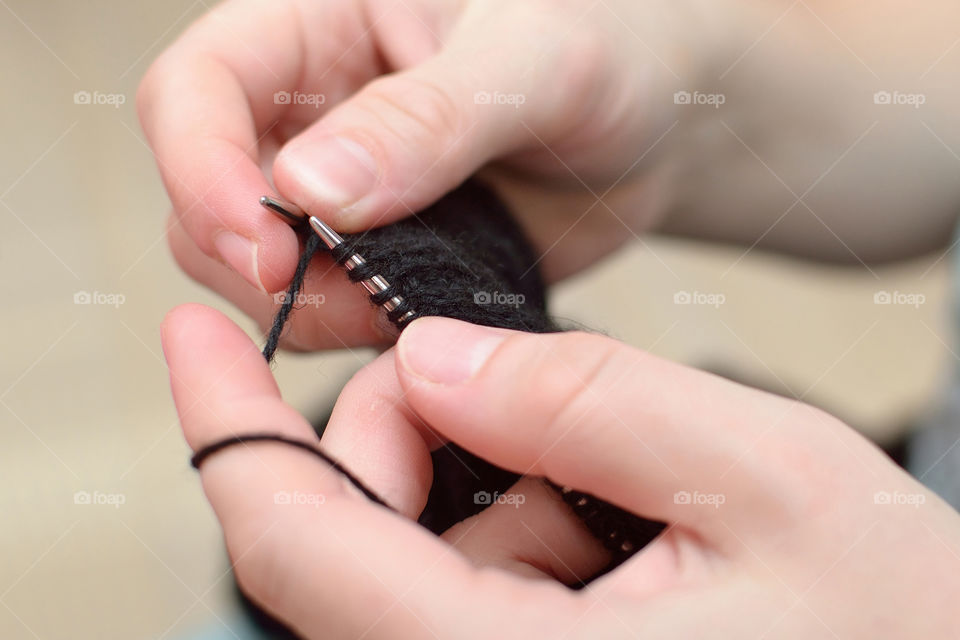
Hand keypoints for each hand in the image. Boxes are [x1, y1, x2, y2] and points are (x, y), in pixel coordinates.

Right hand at [140, 0, 718, 347]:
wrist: (655, 120)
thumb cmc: (607, 43)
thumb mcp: (531, 59)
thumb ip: (426, 118)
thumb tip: (313, 189)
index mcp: (315, 24)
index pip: (193, 90)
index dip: (201, 169)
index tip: (266, 239)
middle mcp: (308, 112)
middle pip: (203, 196)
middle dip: (255, 259)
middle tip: (345, 288)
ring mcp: (337, 195)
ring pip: (255, 270)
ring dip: (310, 307)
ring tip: (406, 298)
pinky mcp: (376, 258)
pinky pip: (326, 313)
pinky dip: (356, 332)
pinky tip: (421, 318)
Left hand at [162, 305, 959, 638]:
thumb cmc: (898, 630)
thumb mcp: (763, 475)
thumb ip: (587, 399)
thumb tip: (440, 359)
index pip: (299, 549)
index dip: (228, 429)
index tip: (195, 337)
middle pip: (350, 541)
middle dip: (406, 430)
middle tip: (498, 378)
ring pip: (413, 556)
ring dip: (487, 479)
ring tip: (614, 484)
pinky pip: (468, 582)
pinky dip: (517, 520)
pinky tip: (612, 526)